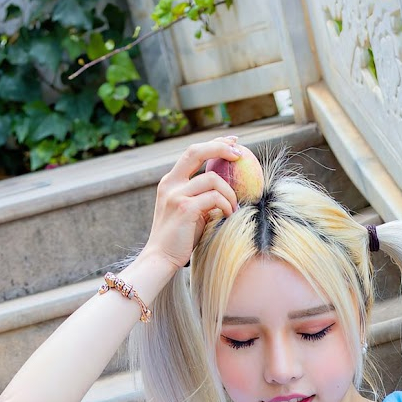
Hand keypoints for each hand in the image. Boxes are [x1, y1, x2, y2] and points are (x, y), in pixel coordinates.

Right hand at [145, 135, 244, 274]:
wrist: (160, 258)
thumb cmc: (179, 239)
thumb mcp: (189, 211)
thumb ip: (201, 196)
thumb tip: (227, 187)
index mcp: (170, 181)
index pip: (192, 152)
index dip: (213, 144)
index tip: (232, 143)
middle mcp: (171, 183)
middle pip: (197, 152)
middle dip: (221, 148)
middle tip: (240, 155)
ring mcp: (176, 195)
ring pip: (212, 179)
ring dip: (230, 193)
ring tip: (233, 207)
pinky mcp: (184, 208)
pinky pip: (214, 198)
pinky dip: (226, 205)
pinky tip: (229, 215)